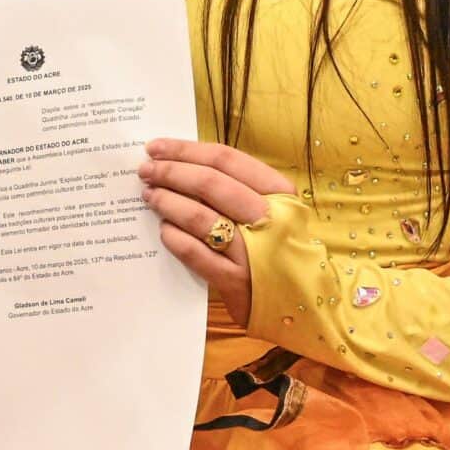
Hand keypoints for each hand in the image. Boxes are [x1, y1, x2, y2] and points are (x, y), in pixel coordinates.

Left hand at [139, 138, 293, 326]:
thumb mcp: (272, 209)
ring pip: (200, 217)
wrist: (303, 301)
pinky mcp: (237, 281)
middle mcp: (270, 218)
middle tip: (146, 171)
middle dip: (170, 173)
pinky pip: (195, 253)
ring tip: (150, 196)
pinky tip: (163, 230)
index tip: (156, 148)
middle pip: (209, 183)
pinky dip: (174, 237)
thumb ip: (237, 186)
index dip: (186, 150)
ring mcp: (254, 251)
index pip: (225, 159)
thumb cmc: (279, 246)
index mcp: (279, 193)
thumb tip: (181, 163)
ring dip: (167, 202)